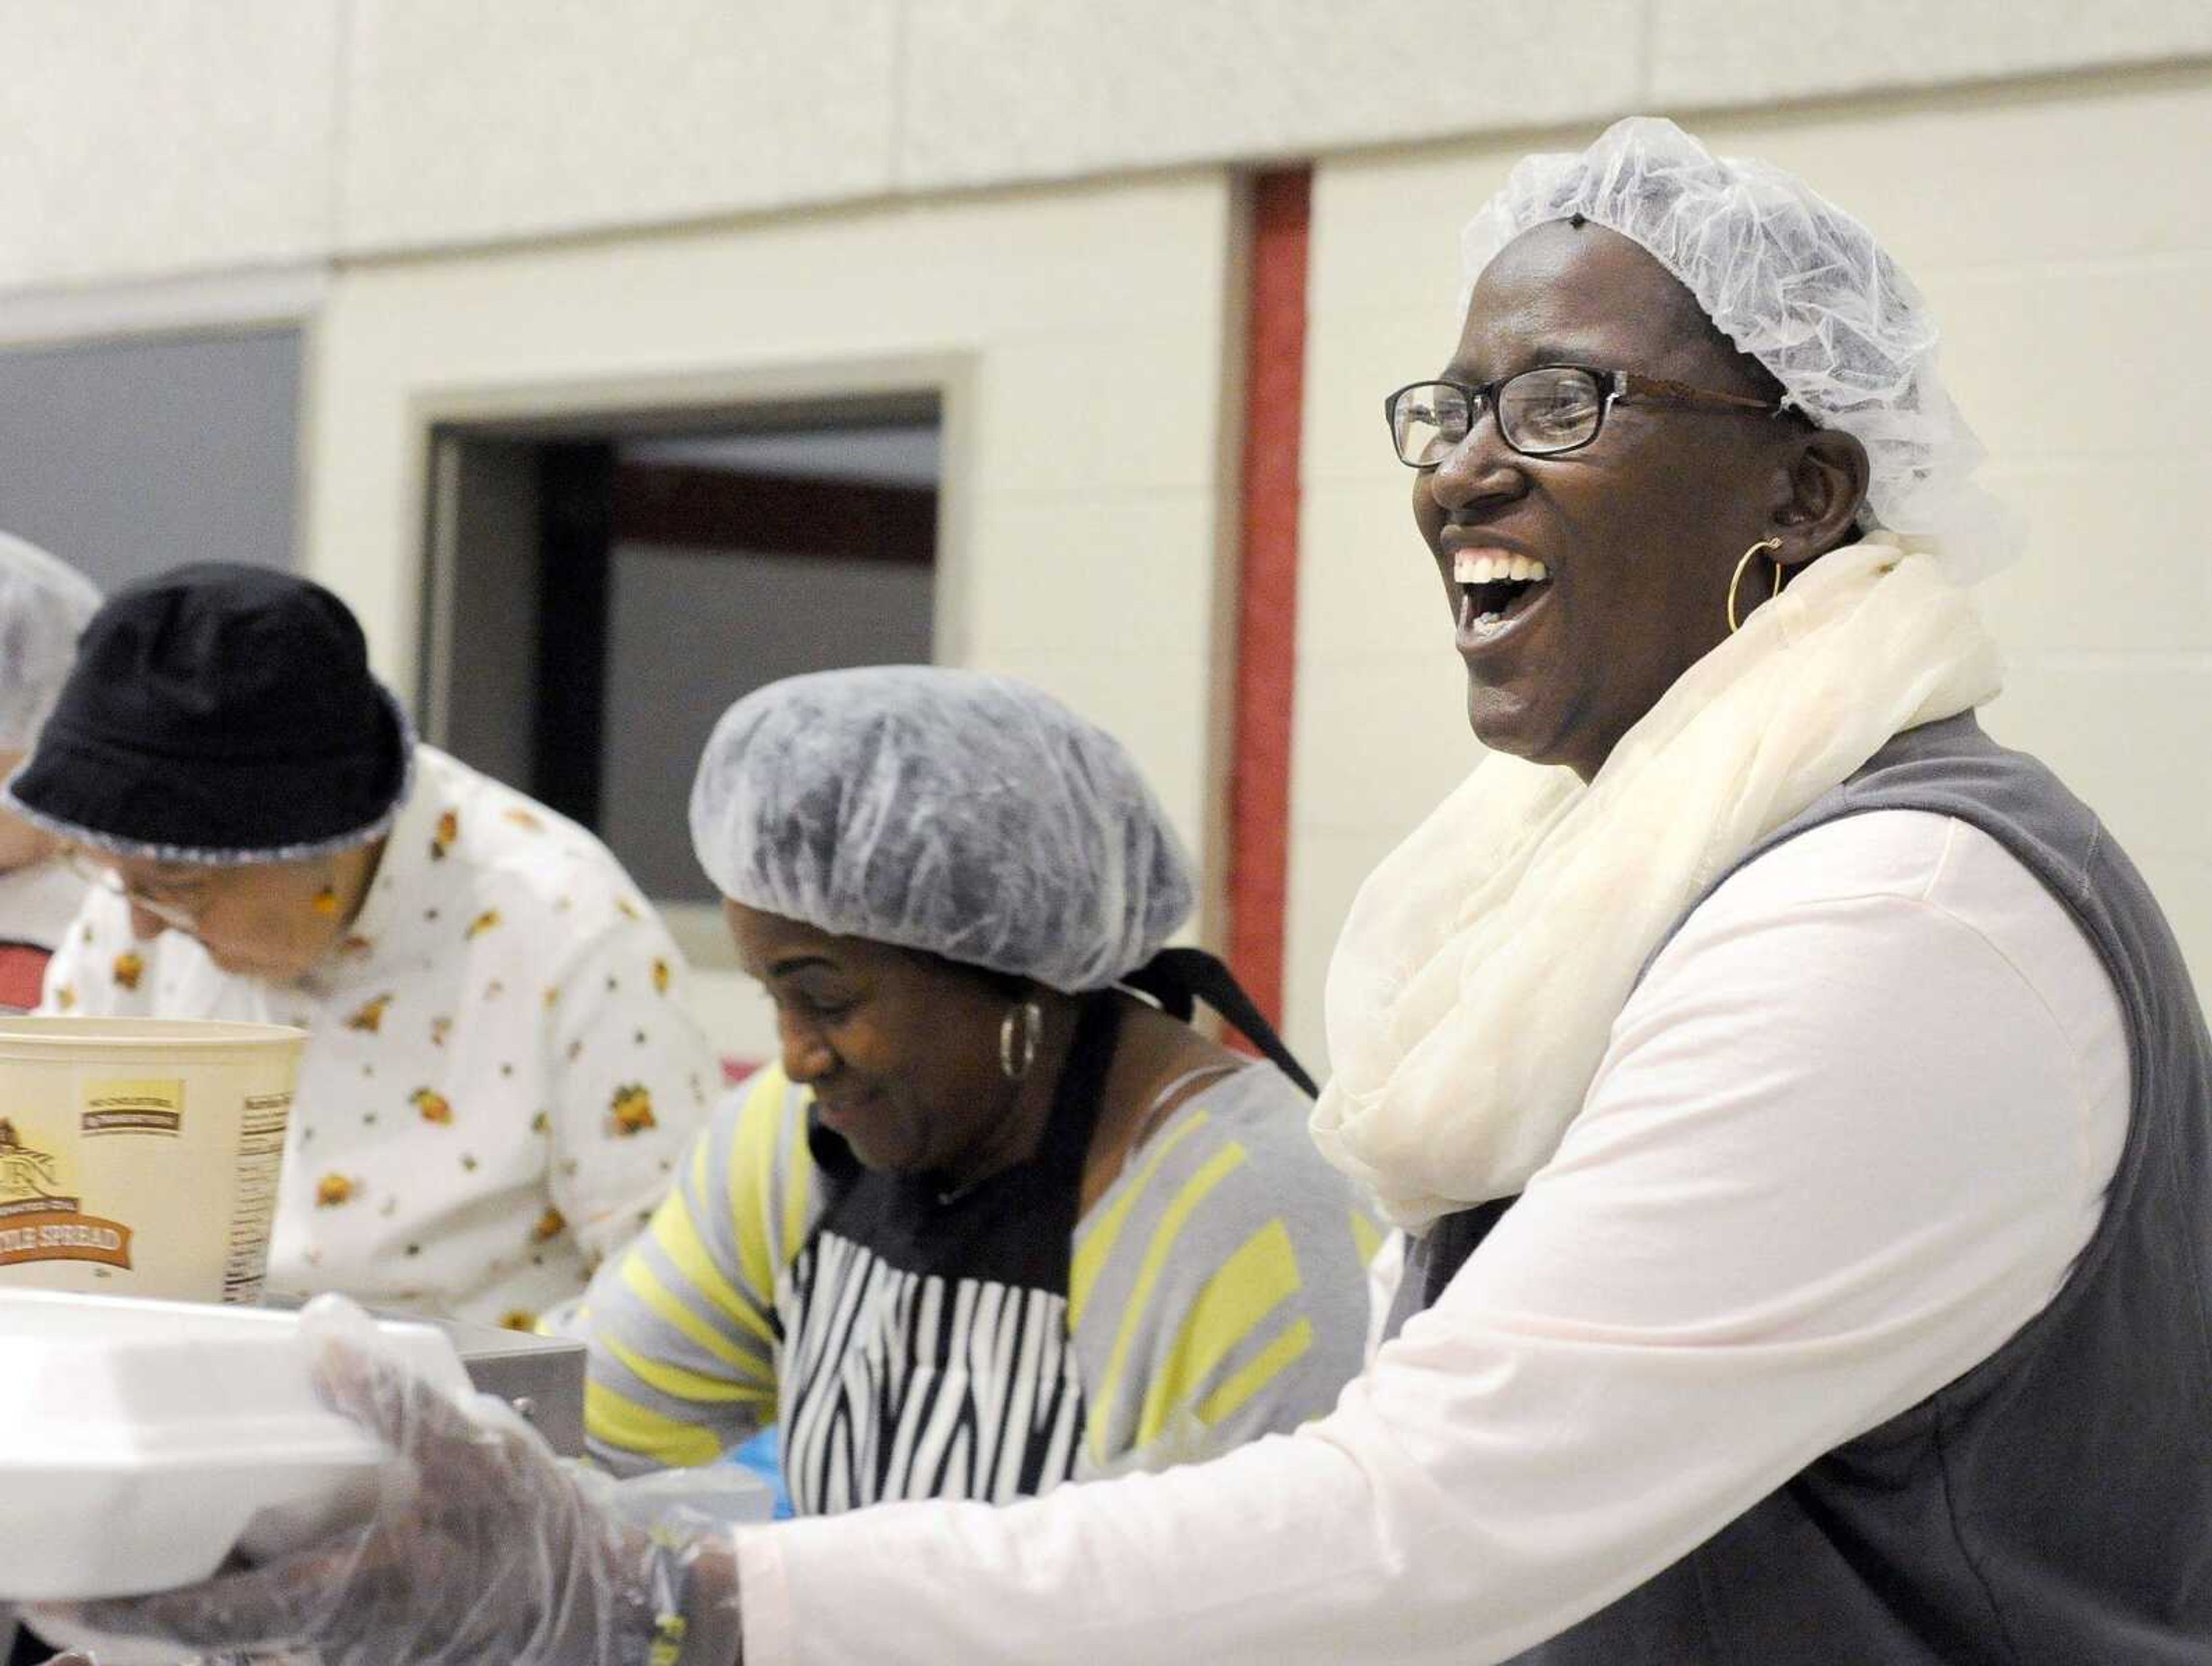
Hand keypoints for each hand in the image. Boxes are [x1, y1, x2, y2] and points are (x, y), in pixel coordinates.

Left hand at [34, 1297, 741, 1665]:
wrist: (599, 1602)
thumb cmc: (530, 1531)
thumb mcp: (467, 1448)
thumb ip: (389, 1393)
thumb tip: (316, 1332)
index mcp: (339, 1595)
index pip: (203, 1618)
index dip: (121, 1612)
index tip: (53, 1600)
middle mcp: (328, 1638)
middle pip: (202, 1648)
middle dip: (127, 1625)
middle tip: (58, 1597)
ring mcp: (350, 1647)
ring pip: (238, 1649)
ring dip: (174, 1626)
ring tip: (122, 1589)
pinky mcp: (372, 1641)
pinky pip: (276, 1640)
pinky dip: (230, 1619)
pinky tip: (229, 1579)